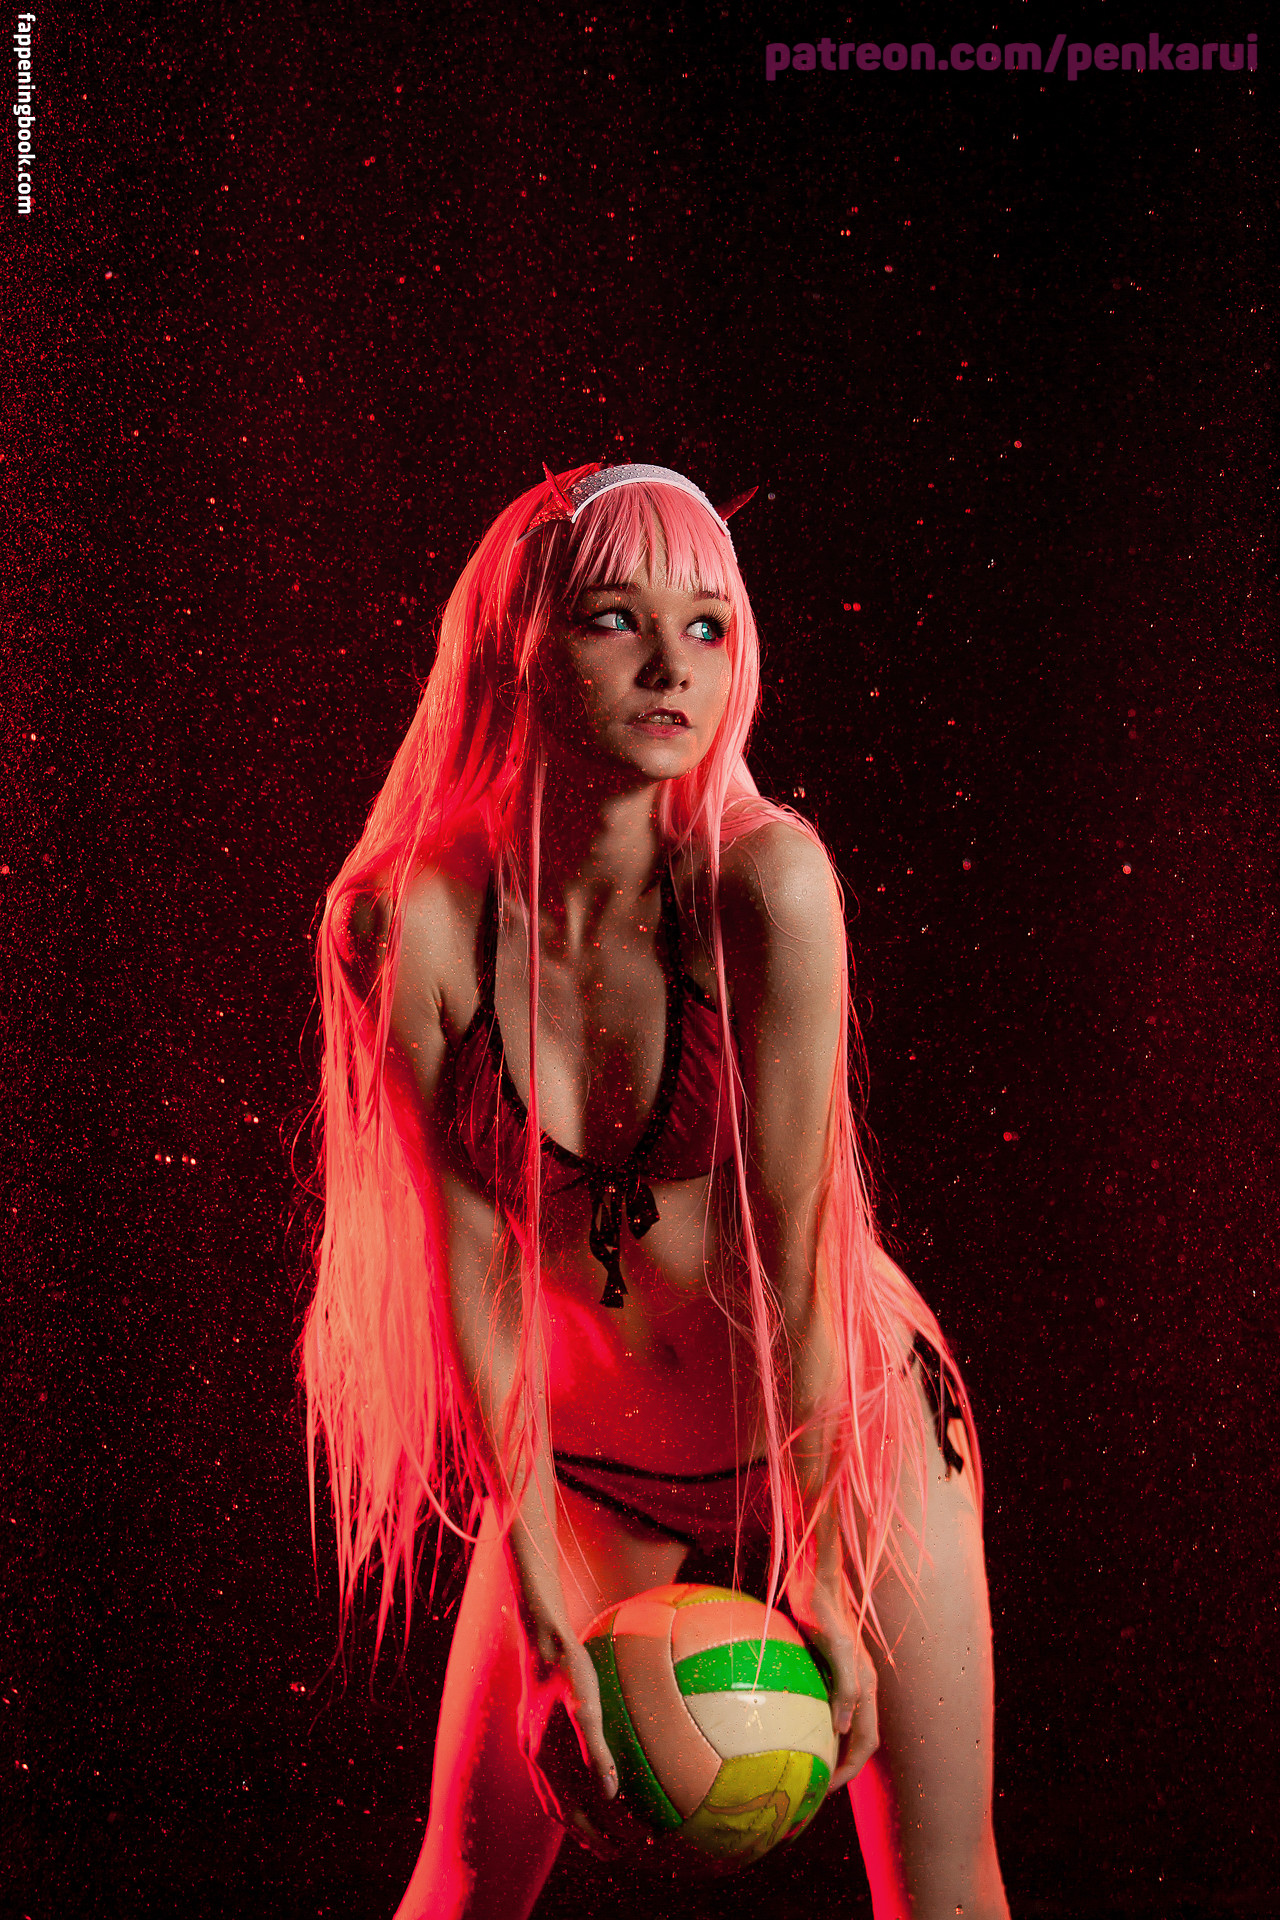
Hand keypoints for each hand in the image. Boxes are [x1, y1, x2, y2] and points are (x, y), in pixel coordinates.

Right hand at [516, 1615, 621, 1855]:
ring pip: (553, 1802)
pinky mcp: (533, 1738)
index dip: (602, 1835)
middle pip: (563, 1816)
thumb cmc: (569, 1666)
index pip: (577, 1814)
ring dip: (576, 1823)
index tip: (630, 1847)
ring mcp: (531, 1751)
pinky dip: (565, 1798)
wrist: (541, 1641)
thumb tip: (610, 1792)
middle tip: (620, 1853)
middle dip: (591, 1838)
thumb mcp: (585, 1702)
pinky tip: (584, 1788)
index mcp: (546, 1759)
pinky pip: (549, 1781)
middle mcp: (535, 1762)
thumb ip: (594, 1747)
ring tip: (599, 1835)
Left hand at [790, 1580, 879, 1791]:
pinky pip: (826, 1706)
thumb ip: (847, 1685)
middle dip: (841, 1769)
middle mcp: (860, 1686)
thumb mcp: (837, 1646)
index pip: (865, 1742)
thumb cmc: (824, 1607)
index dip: (850, 1770)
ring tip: (803, 1768)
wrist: (816, 1577)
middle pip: (857, 1740)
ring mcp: (845, 1677)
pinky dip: (815, 1725)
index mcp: (867, 1686)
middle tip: (811, 1790)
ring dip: (829, 1750)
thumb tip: (843, 1729)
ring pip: (842, 1725)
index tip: (825, 1790)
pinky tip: (789, 1728)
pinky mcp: (827, 1667)